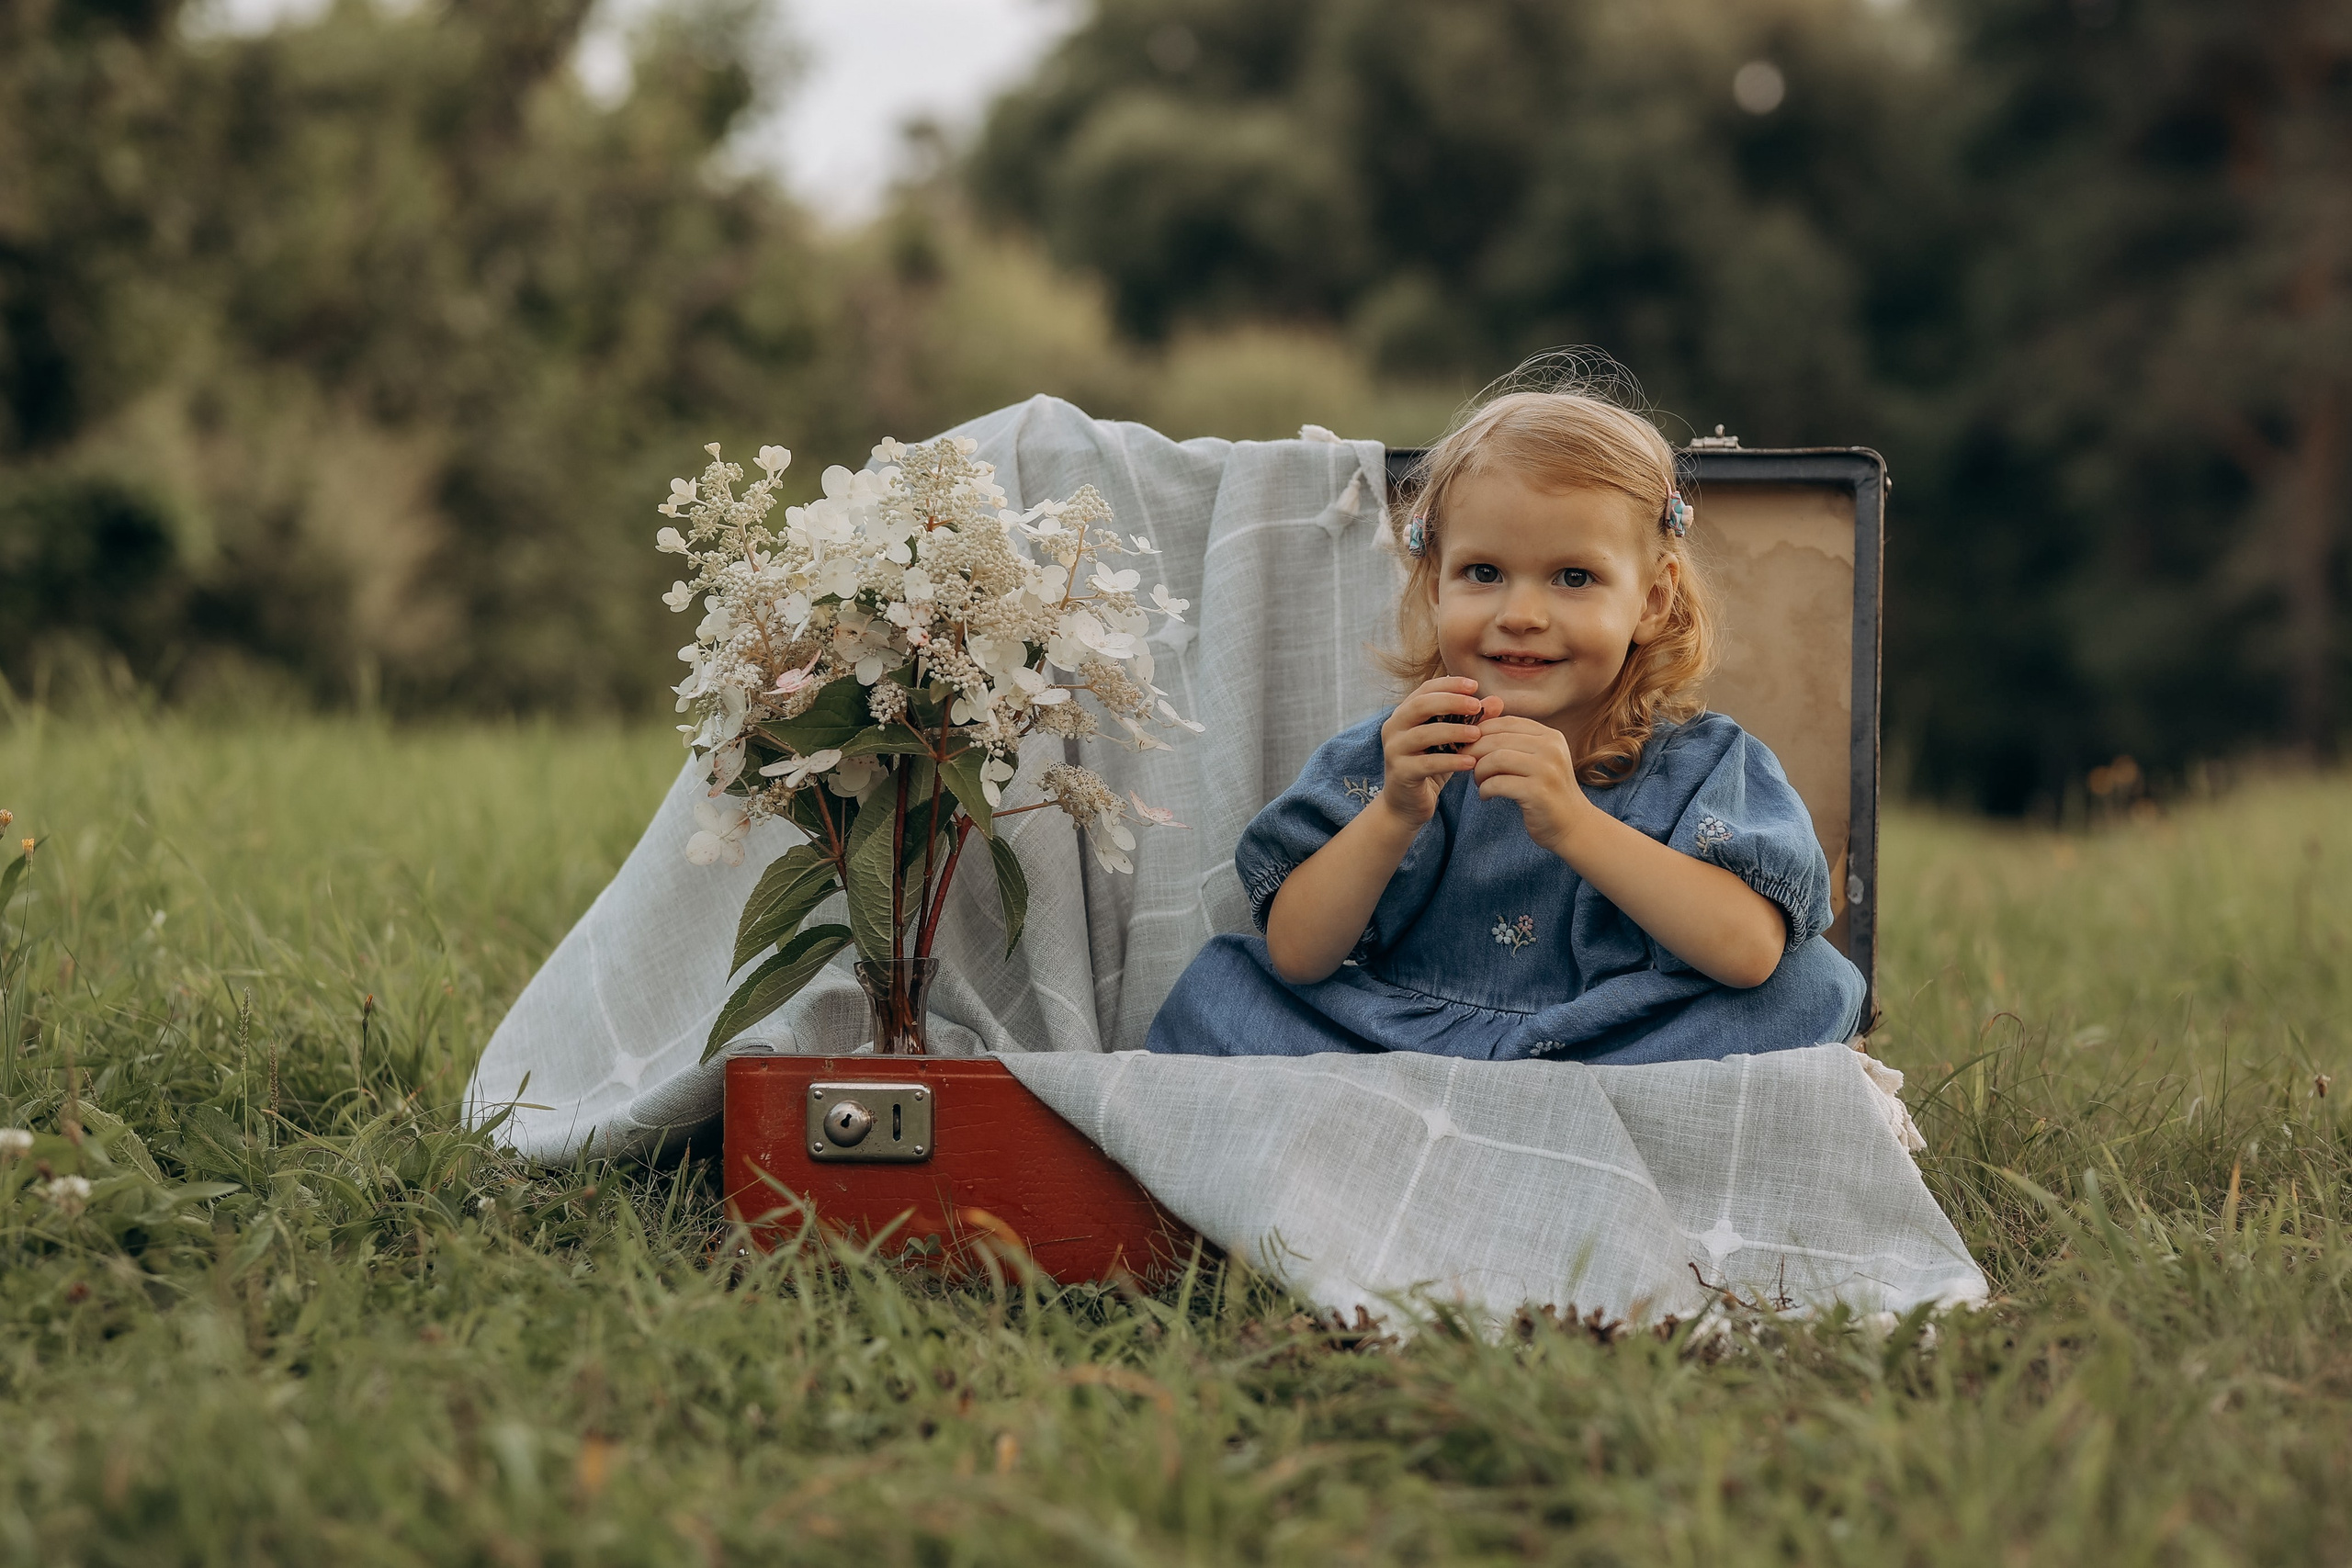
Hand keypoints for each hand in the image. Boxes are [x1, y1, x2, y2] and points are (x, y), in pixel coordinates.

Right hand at [1375, 677, 1501, 826]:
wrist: (1407, 804)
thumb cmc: (1431, 765)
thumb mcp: (1452, 741)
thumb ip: (1471, 720)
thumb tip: (1496, 701)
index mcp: (1405, 713)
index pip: (1426, 689)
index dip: (1450, 684)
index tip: (1474, 685)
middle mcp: (1394, 727)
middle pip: (1420, 705)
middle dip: (1451, 702)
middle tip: (1476, 706)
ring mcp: (1394, 750)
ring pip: (1423, 734)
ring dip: (1453, 731)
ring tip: (1477, 734)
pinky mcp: (1401, 773)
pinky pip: (1427, 763)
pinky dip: (1451, 761)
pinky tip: (1471, 762)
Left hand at [1463, 717, 1592, 852]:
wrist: (1573, 825)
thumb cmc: (1547, 791)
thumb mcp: (1538, 759)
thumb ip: (1515, 742)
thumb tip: (1475, 728)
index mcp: (1550, 736)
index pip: (1507, 722)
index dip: (1481, 731)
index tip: (1469, 746)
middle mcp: (1551, 749)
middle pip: (1497, 739)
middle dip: (1474, 752)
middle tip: (1467, 765)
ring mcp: (1546, 770)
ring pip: (1495, 759)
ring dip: (1479, 771)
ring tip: (1479, 782)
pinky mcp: (1537, 792)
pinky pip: (1497, 784)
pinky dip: (1484, 789)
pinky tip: (1485, 796)